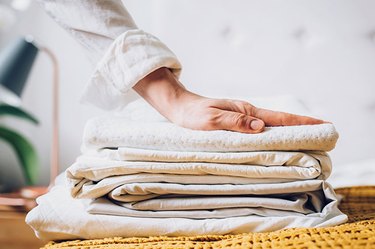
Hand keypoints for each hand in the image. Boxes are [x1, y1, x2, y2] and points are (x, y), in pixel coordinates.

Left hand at [133, 67, 324, 133]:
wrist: (180, 108)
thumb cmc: (193, 115)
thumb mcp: (211, 119)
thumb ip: (235, 122)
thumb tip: (260, 127)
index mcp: (246, 112)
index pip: (279, 118)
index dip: (301, 122)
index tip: (323, 124)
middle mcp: (248, 114)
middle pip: (280, 121)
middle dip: (302, 126)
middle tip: (324, 132)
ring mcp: (243, 118)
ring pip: (272, 126)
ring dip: (290, 131)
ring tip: (307, 137)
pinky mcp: (237, 123)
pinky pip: (260, 130)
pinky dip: (274, 134)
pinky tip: (278, 139)